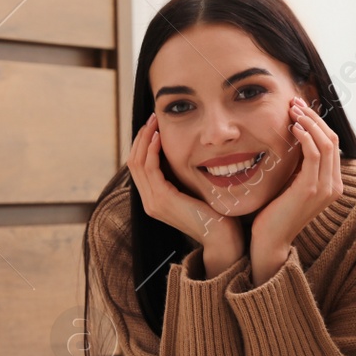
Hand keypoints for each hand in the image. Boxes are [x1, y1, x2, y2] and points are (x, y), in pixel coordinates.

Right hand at [126, 114, 244, 274]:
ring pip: (137, 163)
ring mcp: (153, 202)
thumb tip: (183, 154)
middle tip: (152, 118)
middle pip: (133, 162)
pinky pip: (150, 168)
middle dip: (141, 137)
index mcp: (153, 200)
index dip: (142, 144)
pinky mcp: (162, 199)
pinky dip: (152, 150)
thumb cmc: (214, 214)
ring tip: (154, 122)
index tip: (154, 126)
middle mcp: (148, 202)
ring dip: (145, 139)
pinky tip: (160, 137)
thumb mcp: (193, 190)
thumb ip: (182, 177)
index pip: (138, 167)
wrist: (222, 237)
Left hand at [250, 97, 342, 282]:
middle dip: (313, 116)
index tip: (299, 108)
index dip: (317, 122)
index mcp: (332, 183)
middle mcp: (334, 185)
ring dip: (308, 122)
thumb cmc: (275, 212)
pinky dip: (305, 136)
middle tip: (294, 102)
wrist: (270, 240)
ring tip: (292, 110)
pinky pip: (314, 153)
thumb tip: (295, 136)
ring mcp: (326, 188)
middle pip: (331, 138)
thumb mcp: (291, 183)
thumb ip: (299, 165)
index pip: (331, 143)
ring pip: (325, 142)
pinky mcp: (312, 189)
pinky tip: (292, 128)